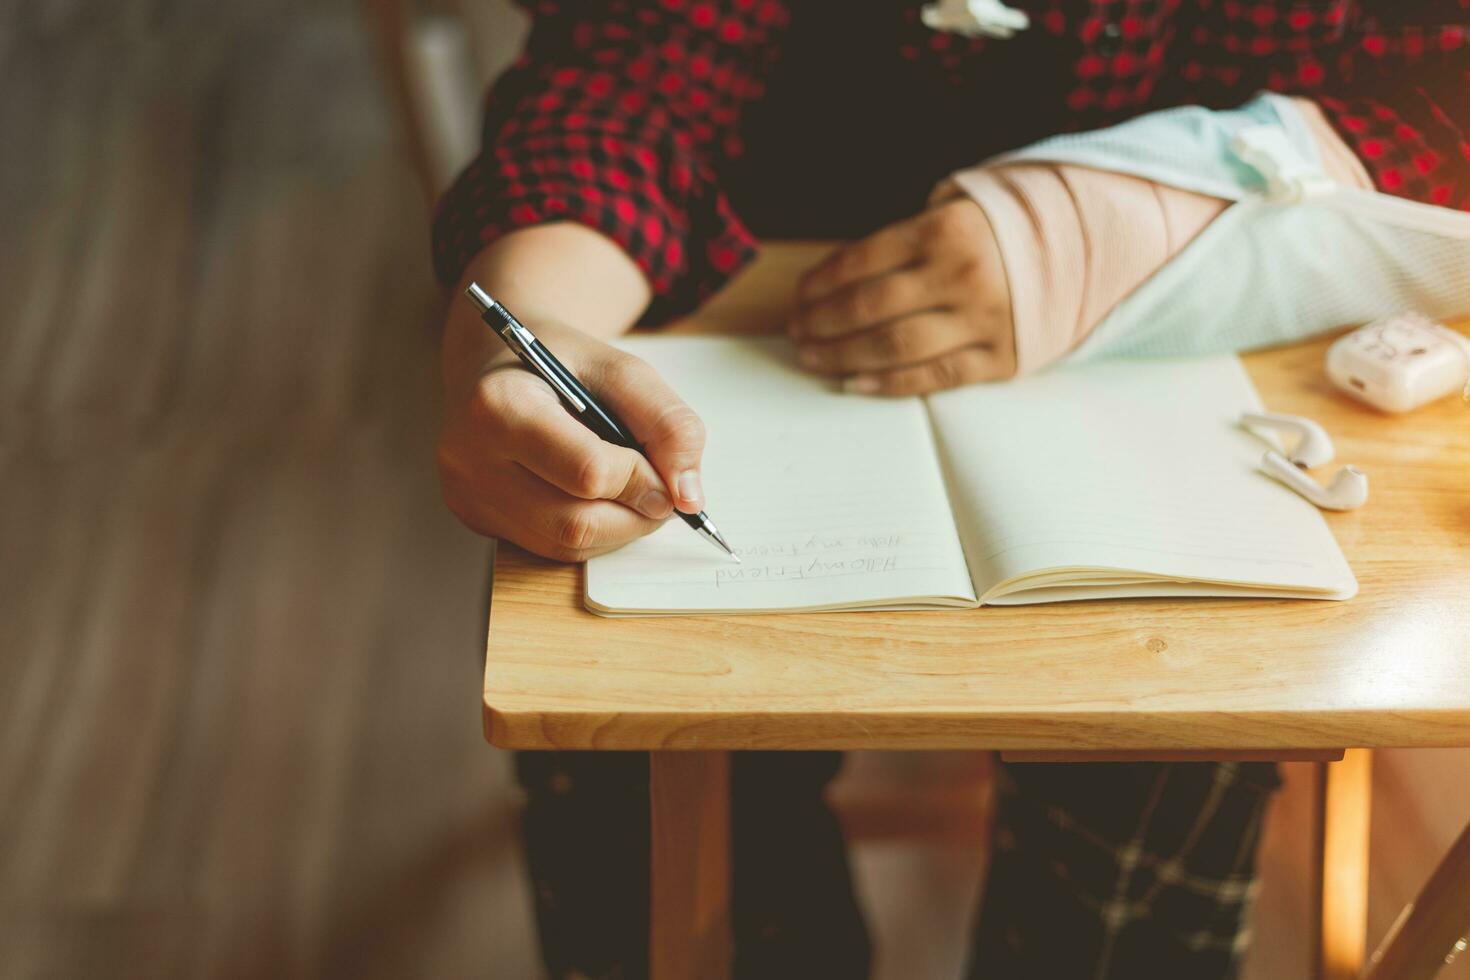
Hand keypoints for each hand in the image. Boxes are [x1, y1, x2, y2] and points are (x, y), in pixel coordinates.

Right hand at [438, 316, 705, 561]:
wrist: (498, 359)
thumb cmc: (561, 361)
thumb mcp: (622, 370)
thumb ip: (667, 423)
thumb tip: (689, 495)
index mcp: (500, 404)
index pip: (588, 472)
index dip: (643, 481)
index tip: (668, 476)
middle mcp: (471, 456)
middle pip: (575, 523)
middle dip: (634, 516)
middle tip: (660, 494)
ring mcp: (469, 493)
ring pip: (564, 545)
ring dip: (617, 530)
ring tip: (633, 493)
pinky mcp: (476, 516)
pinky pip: (547, 547)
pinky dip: (589, 533)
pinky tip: (598, 500)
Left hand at [788, 197, 1014, 395]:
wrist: (1080, 252)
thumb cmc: (994, 234)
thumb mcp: (952, 211)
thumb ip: (899, 240)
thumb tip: (831, 277)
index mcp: (944, 231)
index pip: (861, 260)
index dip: (819, 283)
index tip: (798, 297)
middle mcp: (962, 275)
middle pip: (870, 307)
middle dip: (821, 322)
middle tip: (797, 330)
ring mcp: (983, 320)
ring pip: (895, 346)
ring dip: (843, 355)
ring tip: (813, 357)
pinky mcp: (1000, 359)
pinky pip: (934, 377)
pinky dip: (887, 384)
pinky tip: (853, 383)